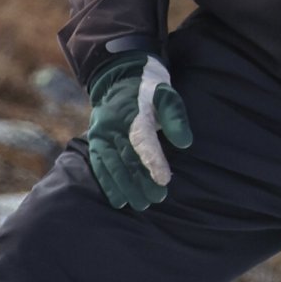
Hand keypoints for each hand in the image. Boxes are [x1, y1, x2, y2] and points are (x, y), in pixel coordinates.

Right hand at [86, 53, 191, 210]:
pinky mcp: (95, 139)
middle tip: (156, 198)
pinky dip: (108, 183)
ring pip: (111, 164)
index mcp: (133, 111)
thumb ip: (176, 117)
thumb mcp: (167, 94)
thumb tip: (184, 143)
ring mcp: (101, 132)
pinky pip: (99, 164)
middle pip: (125, 156)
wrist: (119, 76)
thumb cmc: (149, 88)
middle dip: (139, 180)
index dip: (153, 161)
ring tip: (140, 205)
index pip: (142, 139)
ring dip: (125, 187)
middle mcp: (113, 123)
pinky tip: (118, 200)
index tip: (164, 180)